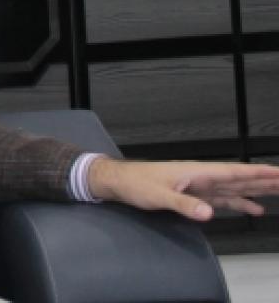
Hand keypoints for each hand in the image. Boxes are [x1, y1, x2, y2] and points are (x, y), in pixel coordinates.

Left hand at [89, 157, 278, 220]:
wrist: (120, 182)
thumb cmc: (136, 185)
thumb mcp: (158, 196)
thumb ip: (183, 204)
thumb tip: (209, 213)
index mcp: (198, 172)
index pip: (234, 172)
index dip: (258, 173)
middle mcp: (203, 177)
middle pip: (240, 178)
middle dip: (264, 180)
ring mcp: (200, 186)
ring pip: (235, 187)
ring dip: (257, 190)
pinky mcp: (195, 195)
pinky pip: (223, 198)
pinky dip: (240, 202)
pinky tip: (253, 208)